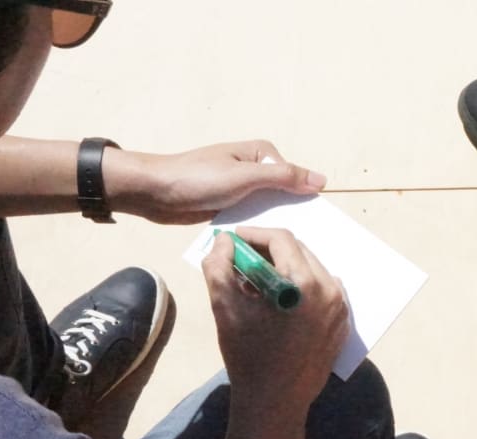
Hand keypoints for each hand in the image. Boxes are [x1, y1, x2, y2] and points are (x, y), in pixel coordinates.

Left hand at [105, 141, 326, 224]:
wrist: (155, 193)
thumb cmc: (199, 178)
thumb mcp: (246, 176)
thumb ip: (283, 177)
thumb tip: (321, 180)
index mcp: (260, 154)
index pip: (294, 176)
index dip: (303, 198)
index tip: (310, 221)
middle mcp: (252, 169)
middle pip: (282, 194)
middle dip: (288, 213)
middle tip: (298, 239)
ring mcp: (240, 189)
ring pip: (266, 209)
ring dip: (270, 224)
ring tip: (282, 246)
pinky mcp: (228, 206)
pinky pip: (250, 219)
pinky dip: (255, 229)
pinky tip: (262, 246)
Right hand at [201, 227, 347, 422]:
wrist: (275, 403)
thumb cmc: (249, 356)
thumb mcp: (225, 308)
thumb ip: (218, 266)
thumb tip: (224, 242)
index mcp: (305, 283)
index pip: (281, 240)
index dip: (254, 235)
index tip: (233, 242)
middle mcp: (331, 290)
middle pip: (299, 252)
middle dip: (268, 251)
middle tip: (241, 261)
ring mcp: (340, 308)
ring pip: (312, 269)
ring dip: (284, 267)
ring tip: (257, 282)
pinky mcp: (342, 324)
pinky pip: (322, 291)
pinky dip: (300, 286)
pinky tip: (278, 301)